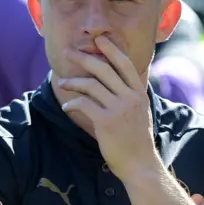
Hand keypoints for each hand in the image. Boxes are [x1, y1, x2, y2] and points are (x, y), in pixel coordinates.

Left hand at [59, 36, 155, 178]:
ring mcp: (119, 109)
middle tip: (68, 52)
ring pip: (91, 85)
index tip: (99, 39)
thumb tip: (117, 84)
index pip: (125, 65)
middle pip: (104, 69)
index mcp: (139, 94)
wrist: (141, 165)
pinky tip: (66, 107)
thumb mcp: (141, 113)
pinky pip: (84, 104)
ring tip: (62, 83)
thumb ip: (130, 97)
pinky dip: (72, 103)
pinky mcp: (106, 122)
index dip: (112, 49)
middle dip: (84, 58)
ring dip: (73, 82)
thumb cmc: (137, 141)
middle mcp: (131, 98)